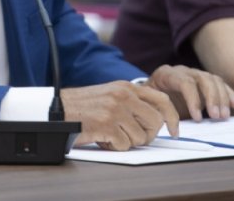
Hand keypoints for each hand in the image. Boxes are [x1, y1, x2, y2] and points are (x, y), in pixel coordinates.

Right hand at [61, 81, 177, 150]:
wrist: (59, 109)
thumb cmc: (84, 105)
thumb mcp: (111, 94)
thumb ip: (132, 101)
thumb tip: (157, 118)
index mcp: (127, 87)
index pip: (162, 100)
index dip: (173, 117)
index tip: (174, 130)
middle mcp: (124, 96)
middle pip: (156, 122)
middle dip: (148, 135)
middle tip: (133, 136)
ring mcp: (116, 110)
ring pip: (141, 137)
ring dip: (128, 141)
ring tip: (112, 134)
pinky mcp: (107, 125)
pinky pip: (124, 144)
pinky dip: (114, 146)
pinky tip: (103, 138)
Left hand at [147, 65, 233, 120]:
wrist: (149, 94)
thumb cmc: (149, 101)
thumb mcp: (149, 105)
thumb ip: (160, 112)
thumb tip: (171, 126)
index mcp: (166, 74)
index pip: (185, 82)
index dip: (193, 100)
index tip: (197, 118)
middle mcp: (182, 71)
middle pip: (202, 78)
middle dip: (212, 98)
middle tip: (216, 117)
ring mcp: (194, 74)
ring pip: (213, 80)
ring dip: (222, 98)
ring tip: (224, 116)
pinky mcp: (203, 82)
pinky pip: (220, 84)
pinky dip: (229, 94)